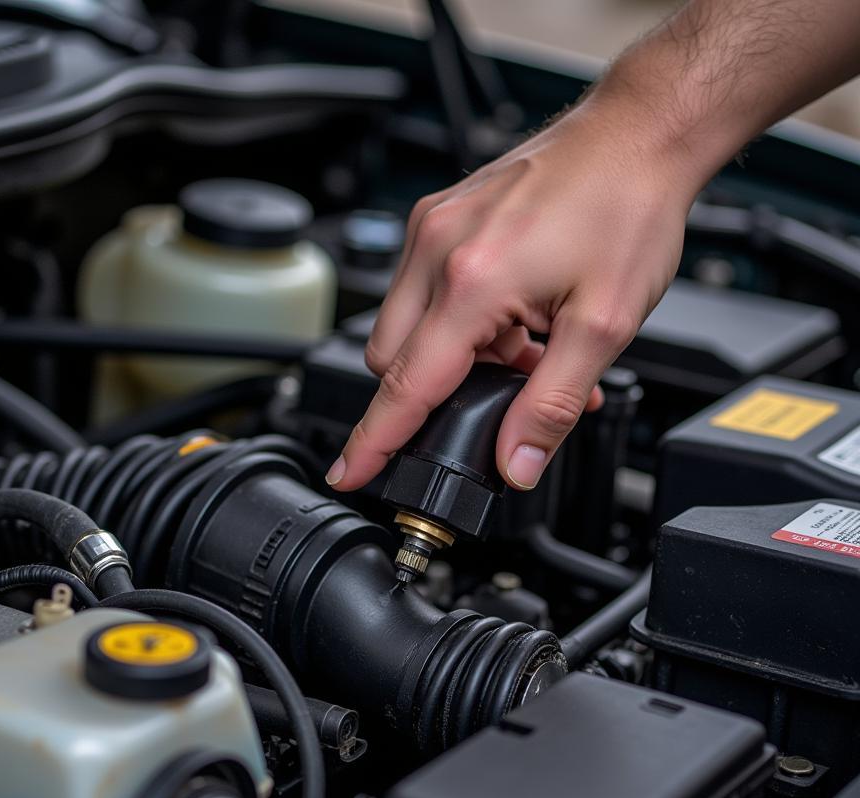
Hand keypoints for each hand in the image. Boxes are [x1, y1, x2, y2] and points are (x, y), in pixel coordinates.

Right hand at [325, 100, 694, 491]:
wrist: (639, 133)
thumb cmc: (628, 208)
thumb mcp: (605, 325)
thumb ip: (551, 405)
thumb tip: (515, 464)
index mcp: (470, 281)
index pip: (404, 386)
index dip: (373, 442)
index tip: (347, 474)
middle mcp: (437, 249)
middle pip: (390, 361)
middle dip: (427, 395)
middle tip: (493, 398)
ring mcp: (433, 228)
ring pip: (404, 326)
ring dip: (447, 358)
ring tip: (521, 351)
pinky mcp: (440, 216)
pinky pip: (422, 290)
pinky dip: (455, 322)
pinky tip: (510, 321)